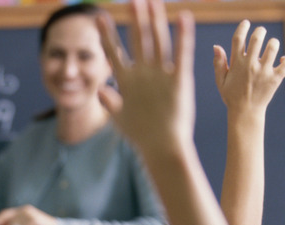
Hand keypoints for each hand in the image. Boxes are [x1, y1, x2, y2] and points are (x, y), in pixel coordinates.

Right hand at [96, 0, 196, 155]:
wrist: (163, 148)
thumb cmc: (142, 136)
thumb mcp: (120, 120)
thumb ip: (109, 103)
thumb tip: (100, 92)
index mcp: (127, 83)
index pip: (114, 53)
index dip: (107, 35)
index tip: (100, 18)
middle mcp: (142, 75)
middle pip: (138, 40)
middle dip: (136, 18)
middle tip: (134, 0)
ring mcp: (161, 76)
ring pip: (158, 41)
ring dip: (155, 19)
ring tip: (152, 1)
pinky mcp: (180, 80)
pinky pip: (182, 53)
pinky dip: (183, 35)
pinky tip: (184, 17)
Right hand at [213, 20, 284, 116]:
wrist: (245, 113)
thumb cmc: (232, 96)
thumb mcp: (221, 81)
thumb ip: (218, 63)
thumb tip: (216, 46)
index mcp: (236, 64)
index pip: (238, 39)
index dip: (242, 27)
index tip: (246, 23)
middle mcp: (250, 66)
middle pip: (257, 38)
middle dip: (260, 31)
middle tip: (260, 32)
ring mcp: (264, 72)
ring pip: (273, 47)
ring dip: (273, 43)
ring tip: (271, 46)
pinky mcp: (275, 79)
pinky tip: (282, 60)